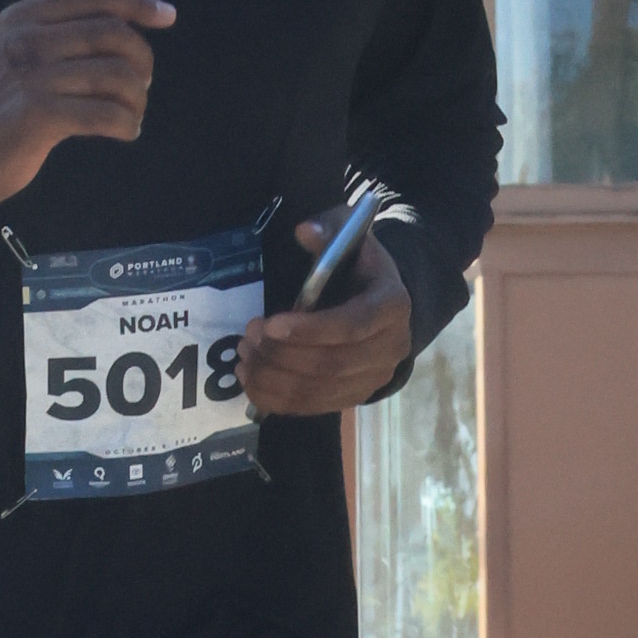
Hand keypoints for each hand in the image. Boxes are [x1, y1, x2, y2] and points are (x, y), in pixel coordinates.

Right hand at [0, 0, 175, 211]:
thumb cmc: (1, 101)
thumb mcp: (28, 44)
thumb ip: (74, 9)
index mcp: (23, 16)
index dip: (137, 3)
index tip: (168, 16)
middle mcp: (25, 39)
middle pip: (111, 34)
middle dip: (141, 60)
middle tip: (141, 85)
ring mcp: (30, 77)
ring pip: (114, 76)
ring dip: (136, 99)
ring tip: (133, 113)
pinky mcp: (37, 115)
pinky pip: (104, 114)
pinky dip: (125, 124)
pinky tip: (126, 131)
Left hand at [238, 217, 413, 416]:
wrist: (379, 298)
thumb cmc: (358, 265)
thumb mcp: (349, 236)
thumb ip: (329, 230)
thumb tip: (305, 231)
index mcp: (393, 305)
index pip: (352, 326)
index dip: (309, 329)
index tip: (270, 323)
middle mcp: (391, 348)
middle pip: (331, 363)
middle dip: (282, 353)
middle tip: (249, 335)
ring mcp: (373, 378)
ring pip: (317, 390)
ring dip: (273, 377)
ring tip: (244, 354)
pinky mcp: (353, 397)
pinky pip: (310, 407)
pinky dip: (275, 398)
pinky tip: (250, 379)